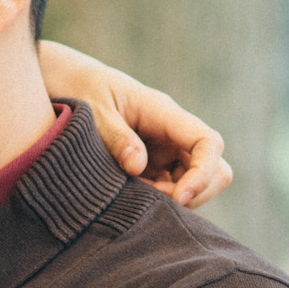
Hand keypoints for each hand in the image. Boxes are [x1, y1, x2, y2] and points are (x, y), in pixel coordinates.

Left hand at [38, 40, 233, 208]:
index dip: (203, 173)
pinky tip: (128, 197)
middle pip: (215, 169)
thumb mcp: (94, 112)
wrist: (73, 85)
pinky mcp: (155, 167)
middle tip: (147, 200)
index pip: (208, 142)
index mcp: (164, 113)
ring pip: (195, 185)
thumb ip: (116, 138)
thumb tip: (137, 167)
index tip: (179, 197)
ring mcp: (167, 152)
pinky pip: (171, 190)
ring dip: (172, 200)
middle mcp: (173, 134)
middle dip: (192, 193)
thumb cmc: (84, 91)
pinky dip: (157, 202)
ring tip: (130, 196)